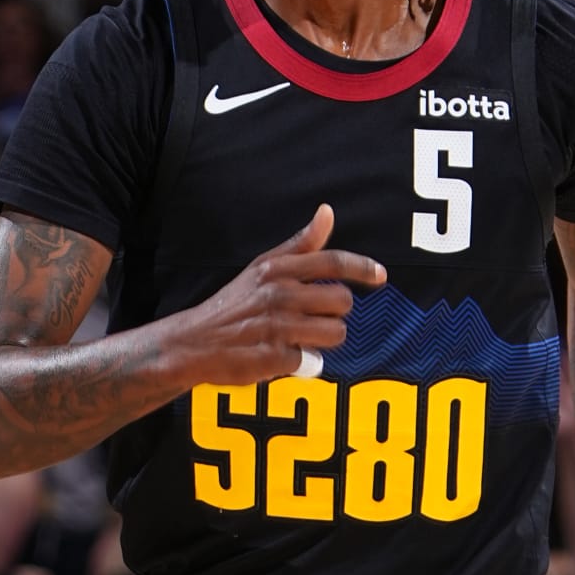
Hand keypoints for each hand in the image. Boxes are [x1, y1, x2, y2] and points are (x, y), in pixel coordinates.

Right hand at [171, 206, 384, 387]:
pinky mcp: (274, 357)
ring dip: (324, 340)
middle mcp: (279, 294)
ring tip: (300, 339)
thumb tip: (327, 212)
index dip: (362, 268)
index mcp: (277, 270)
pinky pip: (311, 362)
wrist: (193, 343)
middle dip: (337, 313)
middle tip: (316, 318)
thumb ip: (300, 245)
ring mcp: (277, 327)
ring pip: (335, 333)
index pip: (332, 262)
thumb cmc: (233, 305)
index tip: (381, 276)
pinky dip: (301, 363)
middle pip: (342, 302)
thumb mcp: (262, 268)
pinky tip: (279, 356)